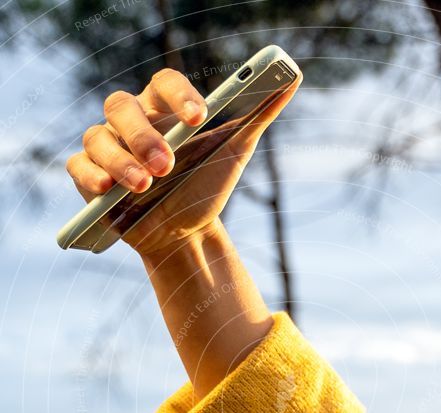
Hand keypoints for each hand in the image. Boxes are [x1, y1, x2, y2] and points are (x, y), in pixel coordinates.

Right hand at [66, 67, 300, 257]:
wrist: (186, 234)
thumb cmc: (205, 186)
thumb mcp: (234, 152)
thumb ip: (258, 115)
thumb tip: (291, 80)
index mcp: (163, 107)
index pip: (163, 83)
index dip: (179, 96)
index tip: (201, 117)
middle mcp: (130, 121)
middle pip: (122, 107)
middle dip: (144, 136)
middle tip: (167, 164)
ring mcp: (107, 147)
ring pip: (98, 138)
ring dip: (121, 161)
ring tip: (144, 186)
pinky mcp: (89, 177)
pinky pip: (79, 167)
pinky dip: (91, 176)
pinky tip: (107, 190)